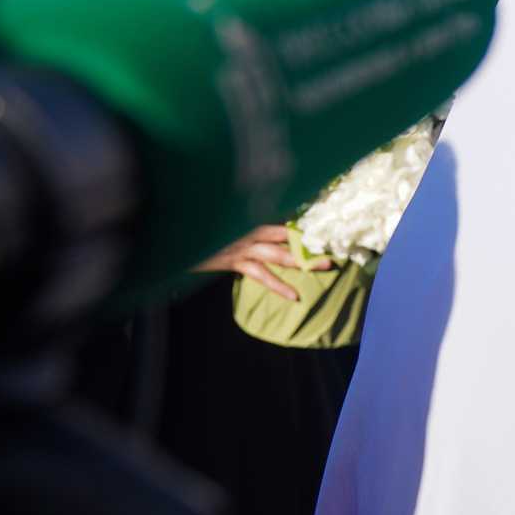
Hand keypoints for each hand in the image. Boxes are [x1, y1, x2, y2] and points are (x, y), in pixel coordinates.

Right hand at [197, 223, 329, 302]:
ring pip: (279, 252)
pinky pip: (260, 274)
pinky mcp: (233, 261)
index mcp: (249, 218)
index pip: (282, 219)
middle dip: (311, 239)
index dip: (304, 224)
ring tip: (327, 266)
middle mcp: (248, 228)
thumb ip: (244, 223)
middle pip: (286, 233)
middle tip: (337, 243)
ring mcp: (242, 245)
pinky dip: (278, 286)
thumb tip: (268, 229)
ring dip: (303, 260)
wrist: (177, 237)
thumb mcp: (224, 224)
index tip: (326, 225)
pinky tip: (294, 296)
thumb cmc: (201, 232)